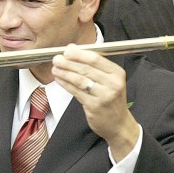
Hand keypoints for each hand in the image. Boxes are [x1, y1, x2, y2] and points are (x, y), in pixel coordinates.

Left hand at [51, 45, 139, 160]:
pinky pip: (76, 92)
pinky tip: (59, 79)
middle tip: (56, 58)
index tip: (68, 50)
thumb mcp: (109, 80)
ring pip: (80, 80)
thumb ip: (93, 65)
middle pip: (86, 69)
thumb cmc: (111, 98)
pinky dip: (66, 84)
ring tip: (55, 68)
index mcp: (117, 73)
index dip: (79, 54)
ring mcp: (104, 95)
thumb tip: (72, 49)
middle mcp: (113, 83)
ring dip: (65, 73)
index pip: (96, 59)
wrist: (118, 124)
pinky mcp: (94, 106)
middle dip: (69, 62)